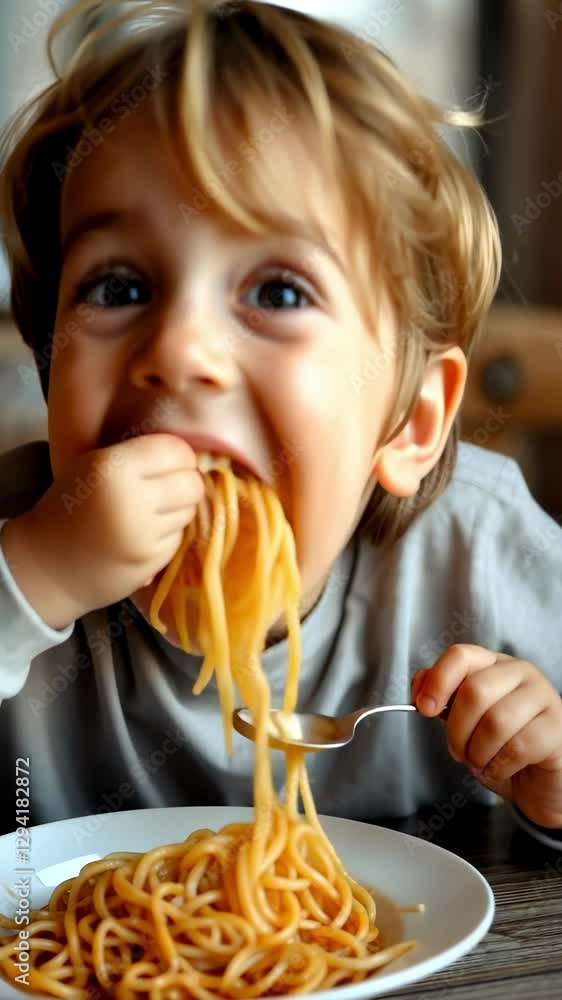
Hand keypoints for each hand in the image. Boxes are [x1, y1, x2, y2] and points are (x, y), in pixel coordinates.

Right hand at [1, 434, 203, 628]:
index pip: (176, 450)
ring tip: (150, 512)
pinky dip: (168, 533)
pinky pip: (179, 537)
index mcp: (113, 468)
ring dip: (177, 509)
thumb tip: (189, 453)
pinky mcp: (152, 561)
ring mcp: (144, 535)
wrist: (47, 566)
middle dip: (185, 483)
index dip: (178, 455)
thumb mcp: (92, 466)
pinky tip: (144, 535)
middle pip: (192, 483)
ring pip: (189, 510)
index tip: (168, 462)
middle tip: (167, 487)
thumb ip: (136, 455)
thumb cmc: (69, 508)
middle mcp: (133, 500)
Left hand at [412, 644, 561, 827]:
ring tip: (482, 760)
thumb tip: (420, 686)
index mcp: (493, 665)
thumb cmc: (500, 749)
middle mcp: (520, 673)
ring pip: (495, 721)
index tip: (425, 708)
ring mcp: (543, 697)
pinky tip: (503, 768)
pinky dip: (500, 765)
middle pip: (474, 690)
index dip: (438, 680)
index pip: (461, 656)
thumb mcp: (464, 723)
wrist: (537, 783)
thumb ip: (442, 700)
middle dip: (457, 730)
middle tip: (459, 749)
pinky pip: (518, 746)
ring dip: (478, 752)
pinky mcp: (557, 728)